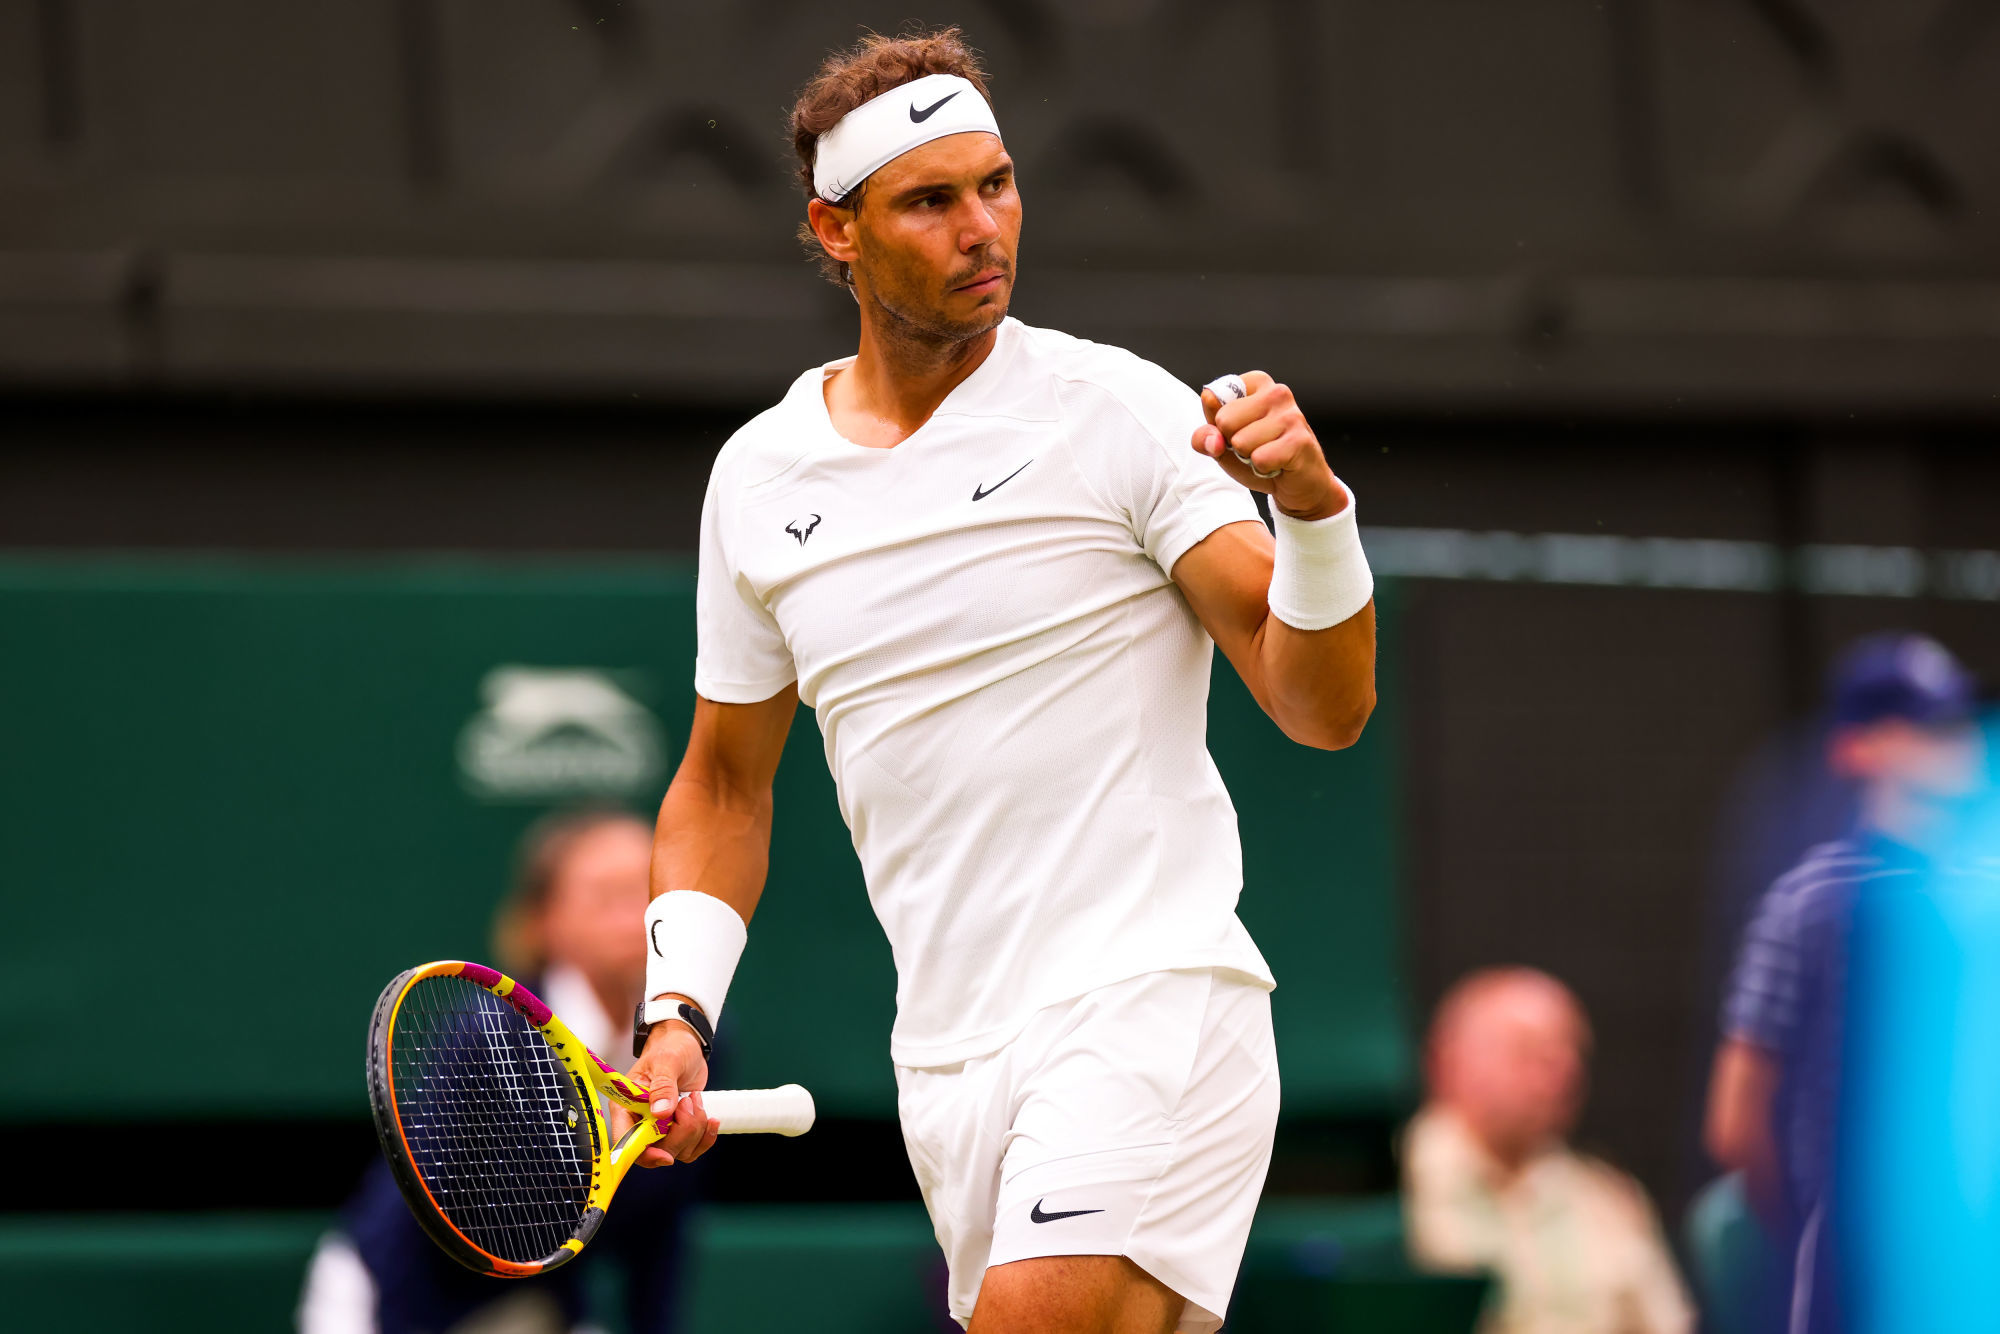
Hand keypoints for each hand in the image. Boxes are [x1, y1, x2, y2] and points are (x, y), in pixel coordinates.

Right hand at [611, 1020, 717, 1167]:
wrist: (685, 1045)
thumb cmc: (669, 1048)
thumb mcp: (666, 1061)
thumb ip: (663, 1086)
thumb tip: (660, 1112)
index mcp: (626, 1107)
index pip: (627, 1142)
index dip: (645, 1154)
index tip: (665, 1155)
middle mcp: (640, 1122)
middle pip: (658, 1151)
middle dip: (681, 1132)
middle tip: (687, 1103)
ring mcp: (661, 1129)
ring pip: (678, 1151)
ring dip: (695, 1129)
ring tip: (695, 1101)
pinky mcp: (679, 1129)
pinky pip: (692, 1148)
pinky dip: (705, 1137)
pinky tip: (710, 1119)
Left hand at [1192, 371, 1346, 520]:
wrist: (1299, 484)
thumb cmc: (1261, 456)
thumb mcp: (1224, 444)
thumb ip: (1205, 436)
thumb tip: (1213, 438)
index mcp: (1256, 384)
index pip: (1212, 399)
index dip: (1219, 426)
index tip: (1241, 431)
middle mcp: (1277, 392)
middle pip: (1224, 421)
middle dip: (1234, 442)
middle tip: (1256, 447)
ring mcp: (1291, 414)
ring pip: (1241, 442)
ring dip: (1249, 458)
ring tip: (1269, 455)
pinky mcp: (1299, 440)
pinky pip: (1259, 459)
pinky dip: (1263, 469)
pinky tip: (1279, 464)